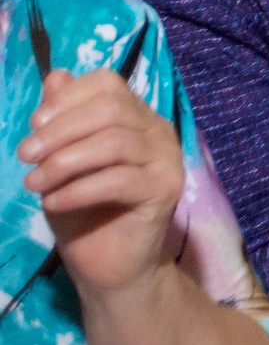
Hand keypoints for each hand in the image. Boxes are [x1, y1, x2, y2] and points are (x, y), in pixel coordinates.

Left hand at [17, 68, 182, 300]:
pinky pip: (118, 180)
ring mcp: (166, 159)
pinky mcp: (165, 190)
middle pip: (110, 108)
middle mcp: (157, 131)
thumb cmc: (83, 213)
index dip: (68, 98)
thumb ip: (60, 122)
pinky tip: (53, 203)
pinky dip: (77, 190)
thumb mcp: (60, 163)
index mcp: (135, 118)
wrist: (109, 268)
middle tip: (25, 156)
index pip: (108, 84)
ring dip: (63, 162)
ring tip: (33, 184)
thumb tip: (56, 76)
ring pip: (114, 142)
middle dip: (59, 130)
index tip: (34, 126)